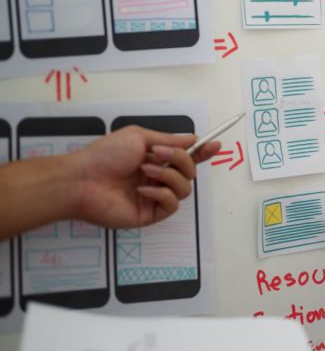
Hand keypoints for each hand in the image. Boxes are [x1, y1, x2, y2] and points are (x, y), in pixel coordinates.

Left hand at [72, 126, 220, 228]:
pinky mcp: (151, 214)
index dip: (202, 152)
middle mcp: (158, 177)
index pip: (186, 156)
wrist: (82, 180)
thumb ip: (169, 140)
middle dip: (181, 160)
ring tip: (145, 171)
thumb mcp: (140, 137)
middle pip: (190, 171)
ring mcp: (155, 196)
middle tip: (160, 153)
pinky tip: (142, 190)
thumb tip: (192, 138)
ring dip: (169, 176)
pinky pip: (172, 204)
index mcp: (156, 159)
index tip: (216, 145)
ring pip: (185, 188)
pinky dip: (161, 193)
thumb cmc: (105, 155)